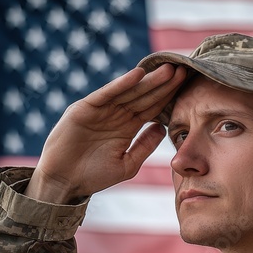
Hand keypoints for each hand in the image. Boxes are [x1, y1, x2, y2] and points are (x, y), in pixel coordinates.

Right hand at [25, 64, 185, 203]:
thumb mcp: (128, 164)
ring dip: (149, 81)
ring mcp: (101, 110)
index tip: (188, 85)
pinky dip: (121, 84)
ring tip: (169, 70)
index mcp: (128, 126)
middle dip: (165, 84)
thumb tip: (163, 127)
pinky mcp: (85, 108)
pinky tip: (138, 74)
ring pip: (130, 92)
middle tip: (185, 70)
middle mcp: (116, 114)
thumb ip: (145, 146)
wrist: (64, 183)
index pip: (153, 107)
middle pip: (145, 96)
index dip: (169, 96)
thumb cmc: (94, 176)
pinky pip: (106, 94)